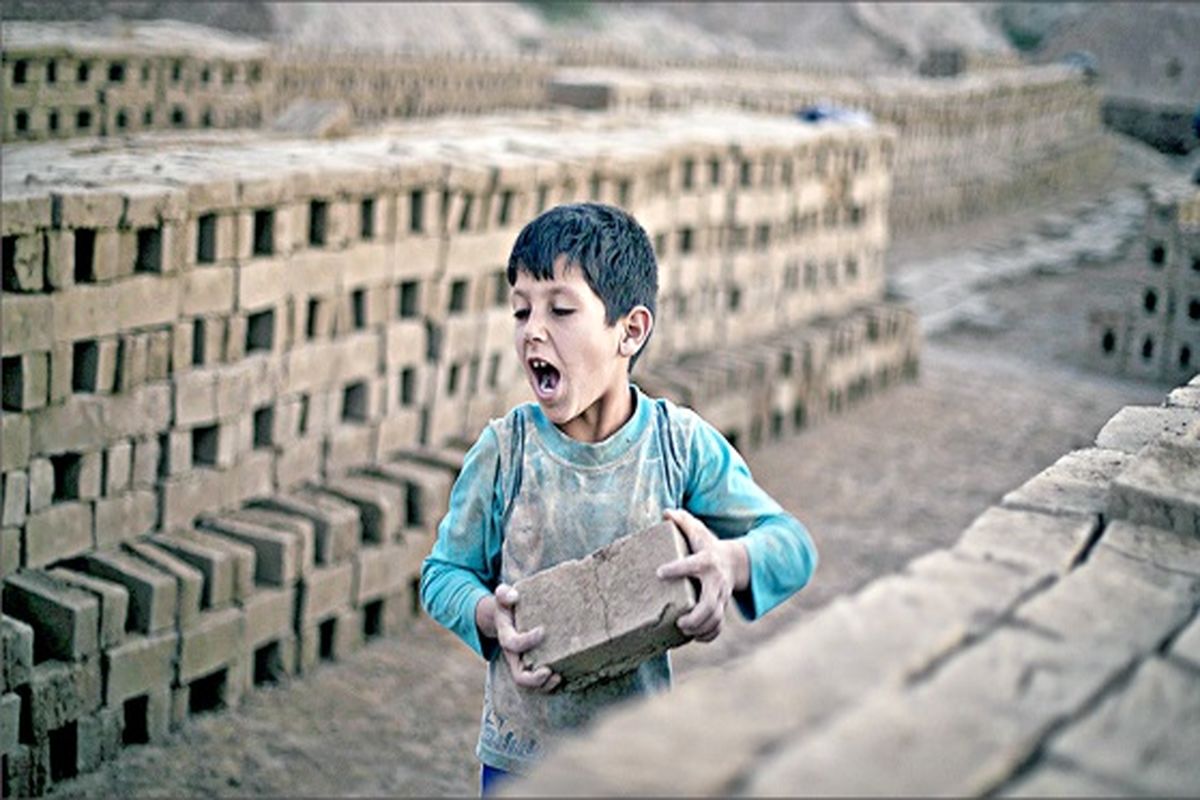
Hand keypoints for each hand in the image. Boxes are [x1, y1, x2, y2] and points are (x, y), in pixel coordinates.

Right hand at [475, 584, 561, 691]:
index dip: (526, 641)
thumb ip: (505, 593)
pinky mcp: (532, 665)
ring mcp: (522, 662)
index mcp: (506, 636)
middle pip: (519, 675)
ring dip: (544, 684)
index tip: (543, 630)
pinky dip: (549, 684)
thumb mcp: (503, 596)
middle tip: (548, 671)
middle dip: (533, 678)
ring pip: (529, 682)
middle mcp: (513, 655)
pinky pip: (539, 682)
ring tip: (558, 676)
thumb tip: (514, 596)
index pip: (512, 644)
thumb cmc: (508, 605)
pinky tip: (562, 676)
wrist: (506, 616)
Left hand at [656, 509, 749, 642]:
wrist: (735, 562)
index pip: (693, 564)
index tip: (659, 572)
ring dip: (701, 629)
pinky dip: (708, 635)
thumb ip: (682, 521)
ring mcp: (721, 597)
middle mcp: (716, 582)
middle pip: (711, 604)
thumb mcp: (698, 531)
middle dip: (696, 616)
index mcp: (707, 561)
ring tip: (683, 629)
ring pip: (716, 619)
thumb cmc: (708, 546)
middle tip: (679, 622)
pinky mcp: (721, 608)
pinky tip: (695, 637)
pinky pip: (719, 627)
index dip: (677, 568)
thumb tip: (665, 512)